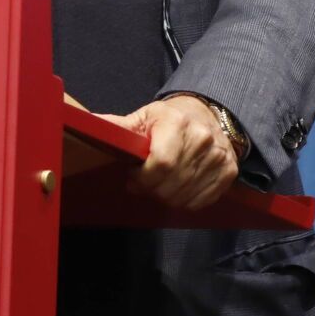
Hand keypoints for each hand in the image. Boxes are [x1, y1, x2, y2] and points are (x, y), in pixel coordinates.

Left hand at [101, 96, 239, 210]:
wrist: (206, 114)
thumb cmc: (168, 119)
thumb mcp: (142, 118)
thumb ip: (116, 128)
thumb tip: (86, 125)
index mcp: (178, 123)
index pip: (161, 164)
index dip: (142, 178)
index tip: (134, 176)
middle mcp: (203, 139)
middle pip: (170, 185)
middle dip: (151, 190)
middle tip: (144, 182)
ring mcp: (218, 157)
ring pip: (184, 197)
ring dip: (166, 197)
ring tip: (160, 183)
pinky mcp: (228, 171)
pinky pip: (200, 202)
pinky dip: (185, 200)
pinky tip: (178, 186)